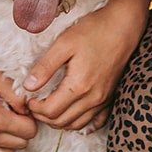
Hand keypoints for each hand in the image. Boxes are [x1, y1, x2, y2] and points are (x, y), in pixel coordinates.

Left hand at [22, 0, 151, 131]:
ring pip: (77, 124)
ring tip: (48, 108)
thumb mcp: (64, 44)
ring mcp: (103, 100)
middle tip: (34, 105)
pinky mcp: (110, 97)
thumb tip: (28, 86)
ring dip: (59, 121)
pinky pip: (95, 121)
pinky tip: (71, 114)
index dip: (35, 109)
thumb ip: (45, 67)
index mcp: (79, 85)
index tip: (28, 99)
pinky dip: (80, 123)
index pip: (51, 111)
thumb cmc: (94, 31)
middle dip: (44, 117)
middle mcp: (93, 98)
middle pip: (62, 121)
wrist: (123, 27)